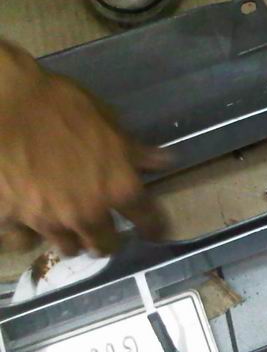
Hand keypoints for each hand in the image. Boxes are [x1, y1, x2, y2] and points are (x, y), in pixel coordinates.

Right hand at [0, 40, 168, 255]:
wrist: (4, 104)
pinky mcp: (12, 219)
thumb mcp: (108, 123)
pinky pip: (25, 241)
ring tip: (70, 230)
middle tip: (104, 232)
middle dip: (107, 240)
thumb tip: (166, 162)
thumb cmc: (62, 106)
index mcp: (119, 189)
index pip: (148, 221)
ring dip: (72, 240)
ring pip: (68, 248)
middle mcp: (88, 213)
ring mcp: (49, 220)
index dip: (154, 228)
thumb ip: (135, 151)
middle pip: (105, 246)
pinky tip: (30, 227)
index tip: (153, 231)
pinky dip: (29, 236)